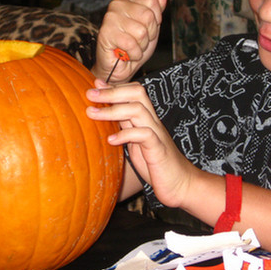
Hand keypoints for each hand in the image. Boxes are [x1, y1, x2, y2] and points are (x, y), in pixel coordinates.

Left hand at [86, 79, 195, 207]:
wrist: (181, 184)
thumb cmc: (155, 164)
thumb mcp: (135, 143)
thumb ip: (124, 128)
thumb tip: (105, 116)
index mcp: (147, 119)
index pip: (134, 92)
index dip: (114, 86)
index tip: (95, 85)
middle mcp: (152, 122)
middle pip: (137, 93)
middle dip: (112, 91)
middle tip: (89, 94)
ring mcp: (157, 134)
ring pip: (138, 110)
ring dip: (113, 110)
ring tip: (92, 113)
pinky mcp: (159, 149)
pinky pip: (144, 135)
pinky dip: (125, 135)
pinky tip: (110, 140)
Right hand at [92, 0, 167, 83]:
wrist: (120, 69)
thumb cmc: (133, 47)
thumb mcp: (151, 26)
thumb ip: (157, 7)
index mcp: (128, 0)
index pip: (152, 1)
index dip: (155, 20)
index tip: (146, 29)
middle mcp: (117, 5)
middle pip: (148, 16)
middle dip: (148, 35)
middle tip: (137, 41)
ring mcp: (110, 18)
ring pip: (141, 31)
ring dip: (140, 46)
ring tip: (131, 48)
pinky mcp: (105, 33)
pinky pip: (131, 44)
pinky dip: (133, 54)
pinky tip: (125, 54)